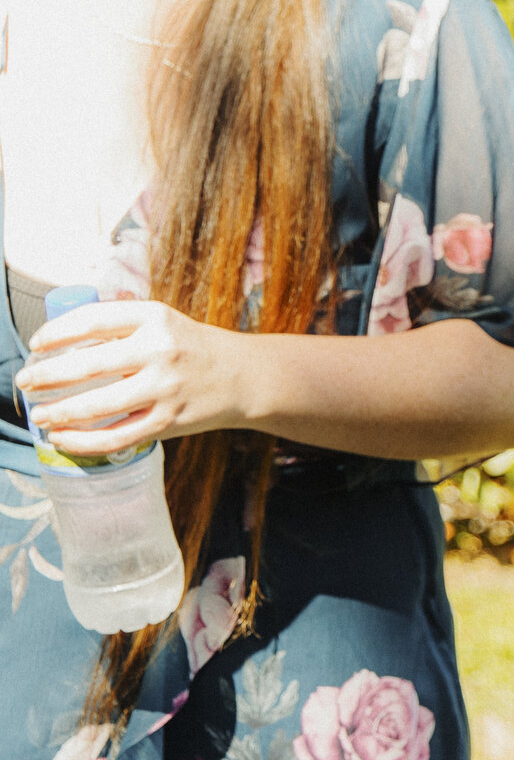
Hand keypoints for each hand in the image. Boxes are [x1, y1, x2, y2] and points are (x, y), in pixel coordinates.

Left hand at [15, 300, 244, 453]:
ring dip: (57, 412)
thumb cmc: (192, 348)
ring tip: (40, 414)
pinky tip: (63, 438)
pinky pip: (115, 437)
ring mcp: (165, 387)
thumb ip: (120, 327)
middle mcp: (160, 349)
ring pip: (96, 406)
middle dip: (44, 376)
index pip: (92, 320)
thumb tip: (59, 345)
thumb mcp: (163, 322)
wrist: (244, 375)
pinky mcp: (168, 421)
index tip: (36, 345)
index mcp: (155, 317)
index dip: (55, 333)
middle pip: (86, 365)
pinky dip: (81, 442)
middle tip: (24, 382)